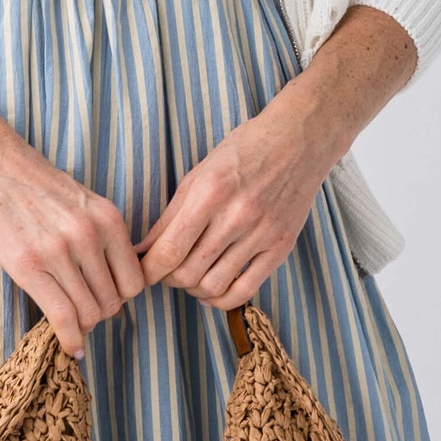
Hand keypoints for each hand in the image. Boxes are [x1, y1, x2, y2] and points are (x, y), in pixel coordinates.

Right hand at [0, 121, 146, 356]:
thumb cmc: (28, 181)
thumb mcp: (79, 201)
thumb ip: (99, 235)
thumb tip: (110, 278)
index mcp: (107, 218)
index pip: (134, 280)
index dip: (121, 297)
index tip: (103, 298)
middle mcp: (89, 236)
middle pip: (114, 301)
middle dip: (100, 313)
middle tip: (83, 312)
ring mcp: (60, 252)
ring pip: (90, 313)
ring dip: (83, 325)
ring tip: (70, 322)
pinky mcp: (29, 266)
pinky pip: (63, 317)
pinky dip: (69, 339)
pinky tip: (69, 347)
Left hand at [135, 94, 327, 309]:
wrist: (298, 141)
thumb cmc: (243, 152)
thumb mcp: (198, 175)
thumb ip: (169, 216)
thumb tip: (142, 251)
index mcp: (209, 193)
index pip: (168, 251)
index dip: (149, 271)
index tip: (143, 273)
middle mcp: (236, 216)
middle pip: (187, 273)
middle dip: (168, 279)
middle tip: (166, 271)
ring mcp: (262, 234)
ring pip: (213, 286)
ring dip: (193, 289)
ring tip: (190, 277)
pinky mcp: (281, 247)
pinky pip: (246, 290)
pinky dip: (222, 300)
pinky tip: (212, 291)